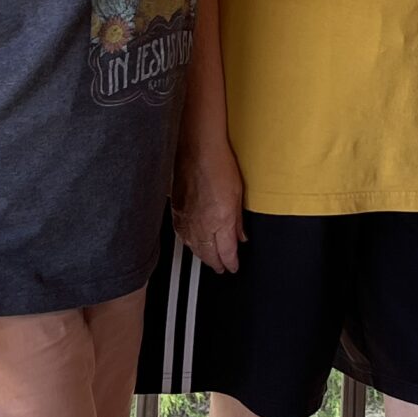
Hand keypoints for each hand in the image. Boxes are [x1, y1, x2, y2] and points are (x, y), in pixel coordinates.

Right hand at [174, 131, 245, 274]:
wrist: (196, 148)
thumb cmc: (219, 164)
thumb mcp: (239, 193)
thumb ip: (238, 220)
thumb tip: (241, 235)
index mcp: (221, 221)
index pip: (226, 253)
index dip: (231, 263)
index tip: (234, 267)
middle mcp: (202, 225)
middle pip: (209, 255)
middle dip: (217, 264)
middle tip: (223, 268)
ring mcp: (187, 219)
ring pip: (194, 248)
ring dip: (203, 256)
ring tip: (209, 260)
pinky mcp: (176, 212)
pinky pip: (182, 236)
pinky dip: (190, 244)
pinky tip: (193, 244)